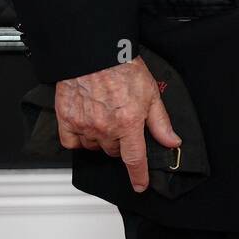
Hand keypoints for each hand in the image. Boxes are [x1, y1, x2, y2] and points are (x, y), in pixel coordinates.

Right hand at [54, 56, 181, 193]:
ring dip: (101, 139)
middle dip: (121, 142)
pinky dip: (79, 138)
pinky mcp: (66, 120)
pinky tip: (86, 124)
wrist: (94, 52)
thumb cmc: (122, 67)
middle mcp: (105, 128)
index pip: (135, 160)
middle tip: (122, 122)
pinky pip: (72, 142)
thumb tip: (171, 141)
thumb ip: (160, 122)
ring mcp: (84, 126)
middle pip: (114, 151)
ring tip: (105, 116)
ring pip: (94, 147)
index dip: (139, 176)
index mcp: (128, 123)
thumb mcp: (151, 93)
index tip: (140, 186)